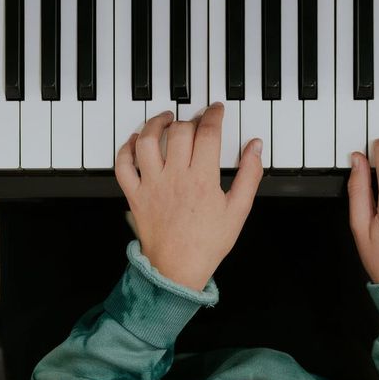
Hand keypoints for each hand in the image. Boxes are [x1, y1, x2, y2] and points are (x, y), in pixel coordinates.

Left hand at [115, 103, 263, 290]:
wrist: (177, 270)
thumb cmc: (208, 243)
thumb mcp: (239, 210)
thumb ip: (250, 175)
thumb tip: (255, 147)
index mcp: (202, 179)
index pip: (208, 133)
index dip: (214, 115)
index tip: (217, 109)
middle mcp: (174, 177)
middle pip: (179, 132)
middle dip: (190, 119)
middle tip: (197, 120)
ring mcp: (152, 185)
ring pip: (147, 141)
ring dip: (155, 124)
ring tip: (166, 119)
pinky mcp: (135, 195)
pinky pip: (123, 165)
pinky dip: (126, 148)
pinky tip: (137, 140)